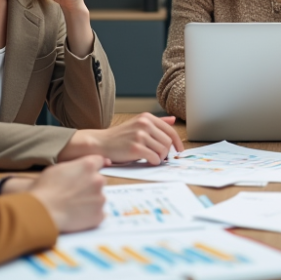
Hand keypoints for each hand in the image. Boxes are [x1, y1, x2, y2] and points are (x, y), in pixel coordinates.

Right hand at [27, 155, 108, 232]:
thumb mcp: (58, 168)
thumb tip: (78, 171)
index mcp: (88, 165)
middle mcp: (98, 180)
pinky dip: (91, 215)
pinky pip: (99, 214)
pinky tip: (78, 216)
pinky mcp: (99, 215)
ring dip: (91, 201)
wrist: (42, 211)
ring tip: (74, 206)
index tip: (87, 173)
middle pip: (99, 180)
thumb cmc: (44, 189)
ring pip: (99, 197)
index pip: (99, 161)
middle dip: (90, 185)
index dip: (92, 168)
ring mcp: (100, 198)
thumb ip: (74, 167)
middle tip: (75, 193)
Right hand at [60, 114, 183, 164]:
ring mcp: (140, 136)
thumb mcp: (137, 124)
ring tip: (152, 158)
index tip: (180, 150)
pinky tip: (147, 161)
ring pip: (163, 150)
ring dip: (160, 158)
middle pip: (168, 141)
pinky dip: (154, 162)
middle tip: (160, 157)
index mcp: (146, 117)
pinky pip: (154, 158)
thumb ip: (156, 122)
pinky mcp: (135, 148)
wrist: (100, 143)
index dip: (177, 142)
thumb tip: (173, 119)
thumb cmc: (119, 136)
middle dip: (166, 152)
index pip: (170, 130)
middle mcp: (144, 124)